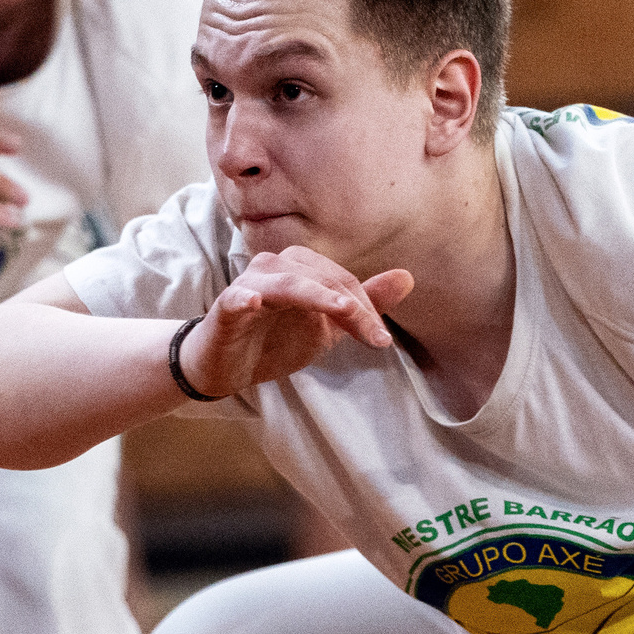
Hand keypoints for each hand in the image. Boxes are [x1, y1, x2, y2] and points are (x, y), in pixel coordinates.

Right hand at [177, 245, 407, 397]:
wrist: (226, 366)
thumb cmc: (275, 339)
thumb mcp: (327, 326)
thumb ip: (364, 303)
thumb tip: (407, 277)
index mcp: (302, 268)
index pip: (342, 281)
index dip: (366, 308)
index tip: (382, 340)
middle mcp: (276, 267)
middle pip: (321, 278)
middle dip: (352, 308)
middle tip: (376, 339)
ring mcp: (249, 285)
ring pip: (287, 283)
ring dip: (315, 295)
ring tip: (340, 309)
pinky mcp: (225, 307)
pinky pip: (236, 298)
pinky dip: (244, 297)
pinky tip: (253, 302)